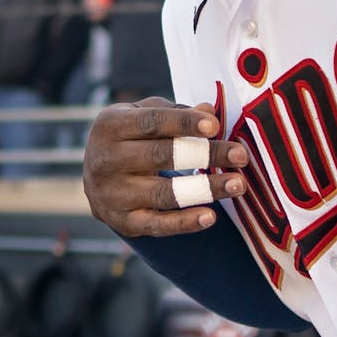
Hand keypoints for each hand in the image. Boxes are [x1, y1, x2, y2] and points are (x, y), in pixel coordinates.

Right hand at [83, 98, 249, 237]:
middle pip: (162, 156)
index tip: (215, 126)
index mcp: (111, 125)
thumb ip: (176, 113)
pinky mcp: (123, 222)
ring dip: (206, 189)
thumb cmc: (129, 138)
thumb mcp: (142, 115)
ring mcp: (113, 194)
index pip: (152, 122)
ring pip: (165, 193)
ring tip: (238, 184)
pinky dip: (185, 223)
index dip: (184, 124)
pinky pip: (158, 225)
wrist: (96, 177)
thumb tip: (210, 111)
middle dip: (206, 155)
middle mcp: (106, 160)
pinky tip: (211, 217)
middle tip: (241, 155)